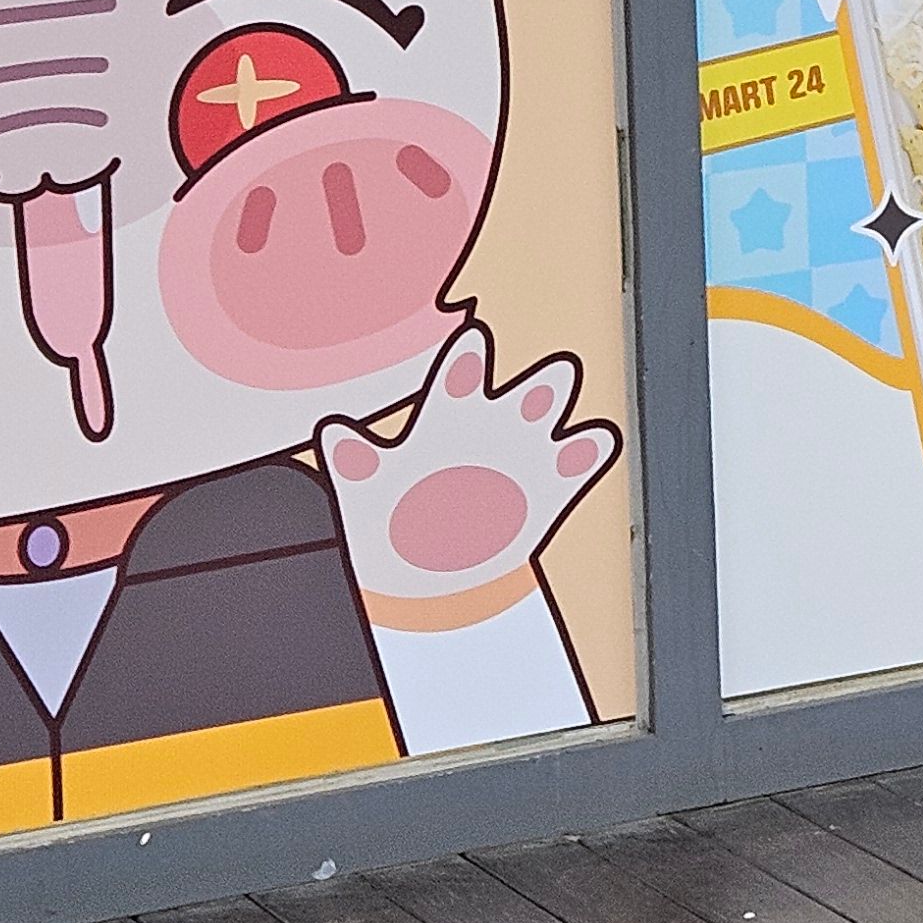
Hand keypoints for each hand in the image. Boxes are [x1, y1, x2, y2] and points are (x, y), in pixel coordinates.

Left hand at [320, 322, 620, 618]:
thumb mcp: (366, 493)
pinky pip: (578, 458)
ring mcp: (524, 451)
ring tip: (560, 397)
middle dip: (535, 385)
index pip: (459, 379)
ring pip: (552, 412)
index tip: (473, 341)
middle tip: (546, 375)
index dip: (465, 362)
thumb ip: (355, 461)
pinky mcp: (552, 483)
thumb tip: (333, 433)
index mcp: (447, 416)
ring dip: (558, 406)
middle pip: (522, 391)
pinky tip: (589, 443)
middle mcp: (491, 424)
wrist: (430, 581)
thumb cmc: (395, 522)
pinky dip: (586, 451)